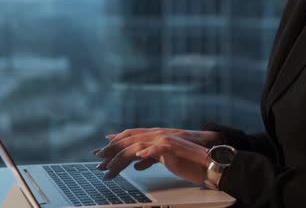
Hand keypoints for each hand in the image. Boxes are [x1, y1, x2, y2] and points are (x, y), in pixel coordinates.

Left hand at [92, 129, 215, 183]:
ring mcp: (164, 141)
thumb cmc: (188, 163)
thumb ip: (151, 158)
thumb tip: (137, 163)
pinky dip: (146, 153)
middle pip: (129, 141)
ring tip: (109, 169)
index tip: (102, 151)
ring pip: (136, 147)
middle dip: (112, 151)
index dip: (115, 143)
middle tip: (99, 162)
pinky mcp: (172, 149)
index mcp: (156, 137)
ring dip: (120, 159)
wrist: (207, 163)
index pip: (131, 136)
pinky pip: (156, 150)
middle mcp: (158, 135)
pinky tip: (137, 159)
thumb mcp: (165, 160)